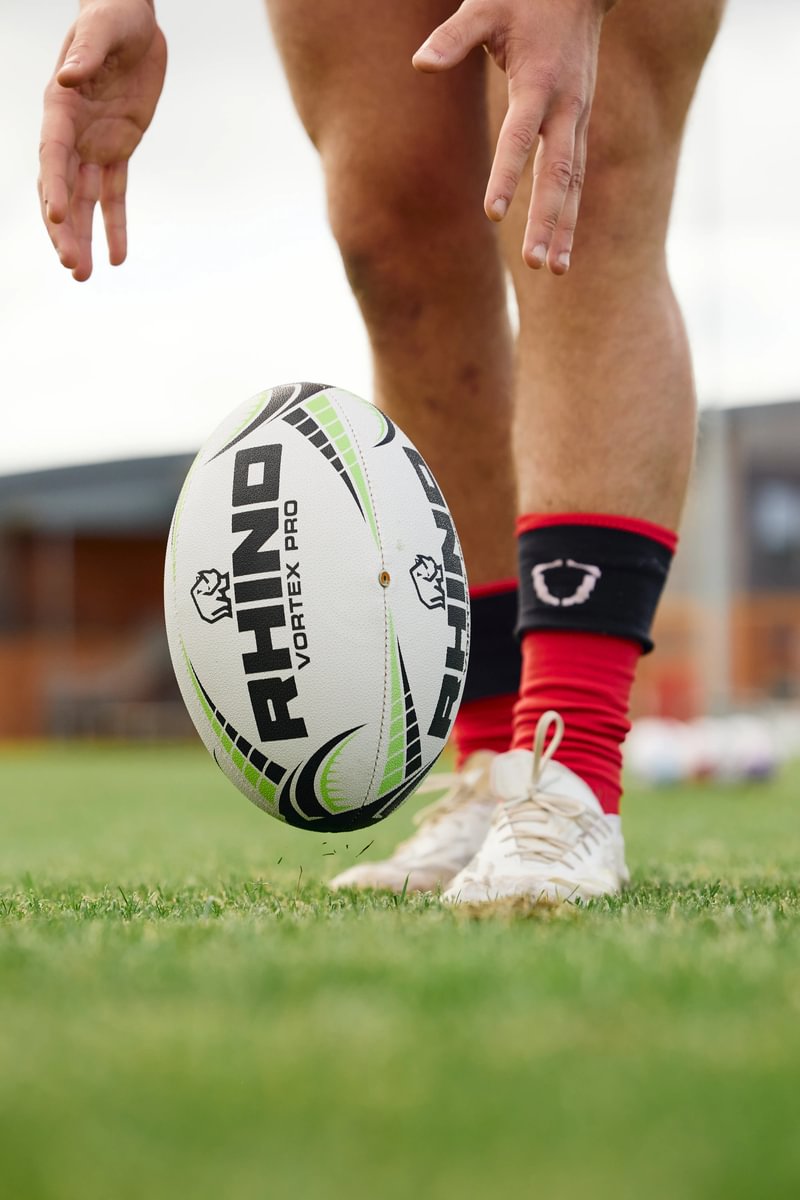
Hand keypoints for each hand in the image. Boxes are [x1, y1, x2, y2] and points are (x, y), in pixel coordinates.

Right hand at [39, 0, 166, 280]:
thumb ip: (85, 55)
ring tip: (83, 276)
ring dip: (83, 238)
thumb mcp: (102, 28)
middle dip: (65, 229)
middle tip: (73, 266)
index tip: (56, 217)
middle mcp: (72, 133)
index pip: (53, 156)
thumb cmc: (113, 14)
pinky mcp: (119, 150)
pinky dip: (115, 227)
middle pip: (62, 190)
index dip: (53, 186)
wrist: (133, 16)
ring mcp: (94, 145)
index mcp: (61, 108)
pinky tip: (118, 258)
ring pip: (84, 202)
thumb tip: (68, 81)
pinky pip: (115, 196)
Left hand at [413, 0, 613, 273]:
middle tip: (535, 264)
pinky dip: (571, 215)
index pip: (520, 137)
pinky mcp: (579, 126)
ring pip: (573, 184)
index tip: (492, 213)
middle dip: (546, 221)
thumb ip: (453, 37)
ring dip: (564, 229)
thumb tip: (420, 64)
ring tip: (553, 271)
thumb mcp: (486, 5)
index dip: (506, 176)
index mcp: (540, 83)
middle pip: (557, 175)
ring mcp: (577, 119)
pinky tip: (562, 250)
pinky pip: (577, 178)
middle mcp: (567, 108)